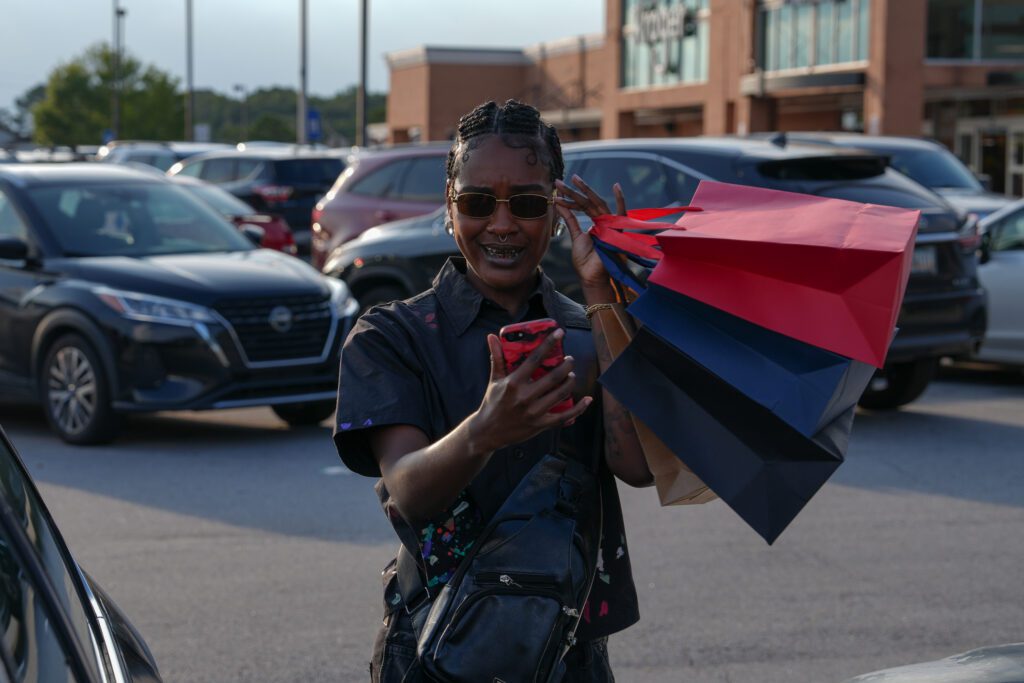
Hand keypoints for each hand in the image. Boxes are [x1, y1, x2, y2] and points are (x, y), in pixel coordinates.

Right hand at [469, 330, 592, 452]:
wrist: (488, 432)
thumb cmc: (492, 403)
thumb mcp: (494, 380)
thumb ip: (496, 358)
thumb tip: (492, 337)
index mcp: (514, 383)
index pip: (535, 359)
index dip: (549, 344)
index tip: (560, 333)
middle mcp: (525, 397)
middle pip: (553, 377)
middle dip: (566, 366)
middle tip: (569, 360)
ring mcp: (534, 412)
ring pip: (561, 394)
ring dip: (570, 382)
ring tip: (571, 375)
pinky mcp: (540, 425)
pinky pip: (564, 416)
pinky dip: (579, 409)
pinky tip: (587, 400)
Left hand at [554, 175, 626, 293]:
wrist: (592, 278)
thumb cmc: (586, 261)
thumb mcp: (576, 236)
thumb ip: (570, 220)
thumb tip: (559, 203)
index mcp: (596, 223)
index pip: (583, 206)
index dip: (570, 198)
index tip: (557, 190)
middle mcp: (604, 221)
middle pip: (589, 202)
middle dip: (574, 191)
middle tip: (559, 181)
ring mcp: (611, 225)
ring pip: (598, 204)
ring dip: (585, 192)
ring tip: (573, 180)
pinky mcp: (617, 232)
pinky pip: (621, 214)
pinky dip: (621, 200)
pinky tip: (616, 186)